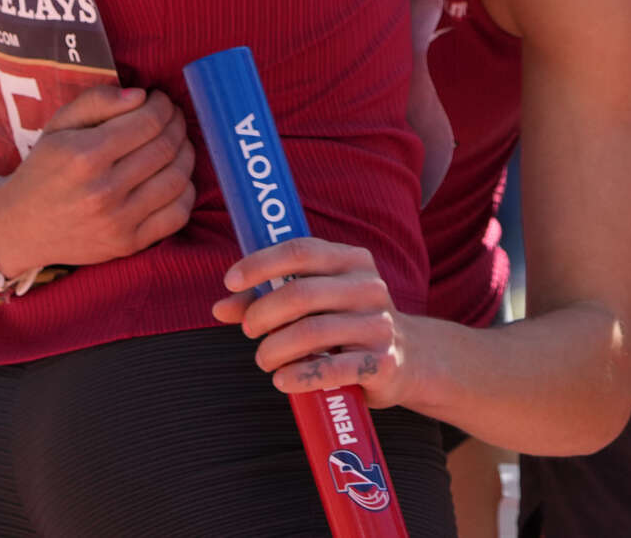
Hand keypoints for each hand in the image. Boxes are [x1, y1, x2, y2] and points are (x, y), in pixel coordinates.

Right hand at [0, 86, 196, 279]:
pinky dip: (186, 191)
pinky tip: (175, 177)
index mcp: (85, 156)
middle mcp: (103, 190)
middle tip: (172, 118)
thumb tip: (141, 95)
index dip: (163, 105)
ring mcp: (118, 221)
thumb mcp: (58, 126)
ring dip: (186, 154)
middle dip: (177, 125)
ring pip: (177, 179)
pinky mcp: (128, 244)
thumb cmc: (43, 170)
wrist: (20, 228)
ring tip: (176, 143)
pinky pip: (177, 215)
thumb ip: (97, 101)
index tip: (160, 100)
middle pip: (166, 148)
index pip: (148, 122)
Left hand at [214, 237, 416, 406]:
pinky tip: (282, 379)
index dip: (261, 263)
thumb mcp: (316, 302)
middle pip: (301, 293)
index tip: (230, 281)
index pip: (301, 251)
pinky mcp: (382, 363)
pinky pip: (332, 369)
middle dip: (263, 313)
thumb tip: (220, 307)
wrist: (409, 359)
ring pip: (312, 332)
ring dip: (275, 349)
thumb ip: (268, 299)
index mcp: (353, 261)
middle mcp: (369, 287)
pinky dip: (298, 376)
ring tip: (265, 360)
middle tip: (249, 330)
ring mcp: (379, 325)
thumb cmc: (348, 324)